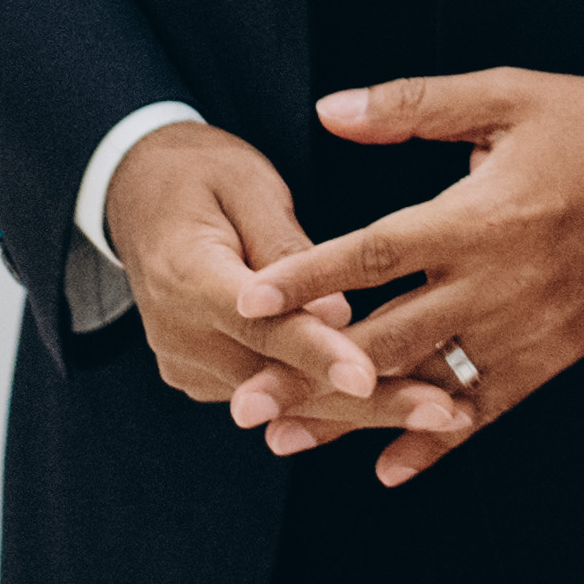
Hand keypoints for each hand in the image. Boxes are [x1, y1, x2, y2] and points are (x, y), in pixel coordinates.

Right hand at [102, 120, 460, 454]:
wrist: (136, 191)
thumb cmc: (202, 172)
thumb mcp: (248, 183)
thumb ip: (289, 248)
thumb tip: (338, 315)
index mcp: (186, 276)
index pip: (261, 324)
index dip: (318, 352)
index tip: (369, 374)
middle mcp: (179, 334)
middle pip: (282, 379)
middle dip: (369, 400)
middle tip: (446, 410)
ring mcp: (187, 363)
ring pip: (285, 398)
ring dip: (363, 408)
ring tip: (446, 411)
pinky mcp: (202, 375)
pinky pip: (273, 393)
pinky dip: (332, 398)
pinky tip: (402, 403)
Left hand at [232, 73, 583, 489]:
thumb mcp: (507, 94)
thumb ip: (414, 105)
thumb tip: (329, 111)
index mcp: (480, 216)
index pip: (374, 254)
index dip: (308, 278)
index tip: (249, 301)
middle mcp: (499, 282)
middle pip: (386, 337)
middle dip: (310, 374)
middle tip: (244, 404)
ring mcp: (528, 327)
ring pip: (426, 383)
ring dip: (356, 417)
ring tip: (289, 441)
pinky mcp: (556, 355)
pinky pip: (487, 407)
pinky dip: (437, 443)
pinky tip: (387, 467)